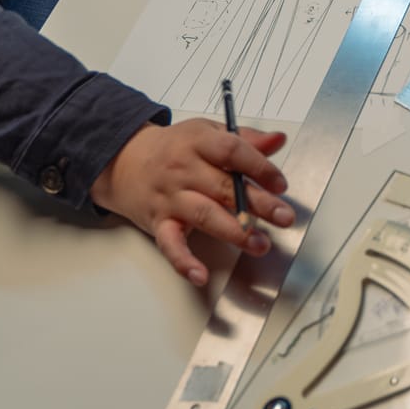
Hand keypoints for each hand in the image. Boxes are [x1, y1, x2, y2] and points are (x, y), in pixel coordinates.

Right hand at [91, 118, 295, 286]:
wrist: (125, 161)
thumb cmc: (174, 148)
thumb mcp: (208, 133)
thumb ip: (245, 140)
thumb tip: (278, 140)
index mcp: (198, 142)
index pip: (231, 151)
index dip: (259, 167)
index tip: (280, 184)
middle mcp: (183, 170)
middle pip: (223, 187)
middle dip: (257, 204)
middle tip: (284, 217)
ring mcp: (171, 198)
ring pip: (204, 215)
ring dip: (234, 232)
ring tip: (260, 244)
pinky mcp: (159, 223)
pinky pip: (170, 244)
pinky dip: (184, 261)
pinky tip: (200, 275)